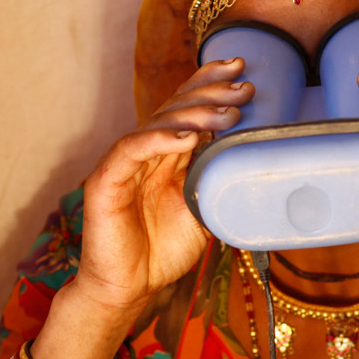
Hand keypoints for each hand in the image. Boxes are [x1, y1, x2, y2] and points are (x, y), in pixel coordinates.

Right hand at [75, 57, 250, 313]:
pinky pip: (132, 150)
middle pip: (176, 109)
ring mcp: (124, 164)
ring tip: (228, 113)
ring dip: (194, 115)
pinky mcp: (106, 181)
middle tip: (244, 87)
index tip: (242, 70)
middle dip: (211, 92)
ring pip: (158, 125)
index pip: (187, 109)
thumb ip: (217, 183)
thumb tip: (252, 159)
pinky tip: (188, 136)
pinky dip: (160, 140)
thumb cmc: (162, 252)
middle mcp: (146, 152)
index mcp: (167, 155)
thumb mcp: (203, 212)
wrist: (128, 288)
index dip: (210, 83)